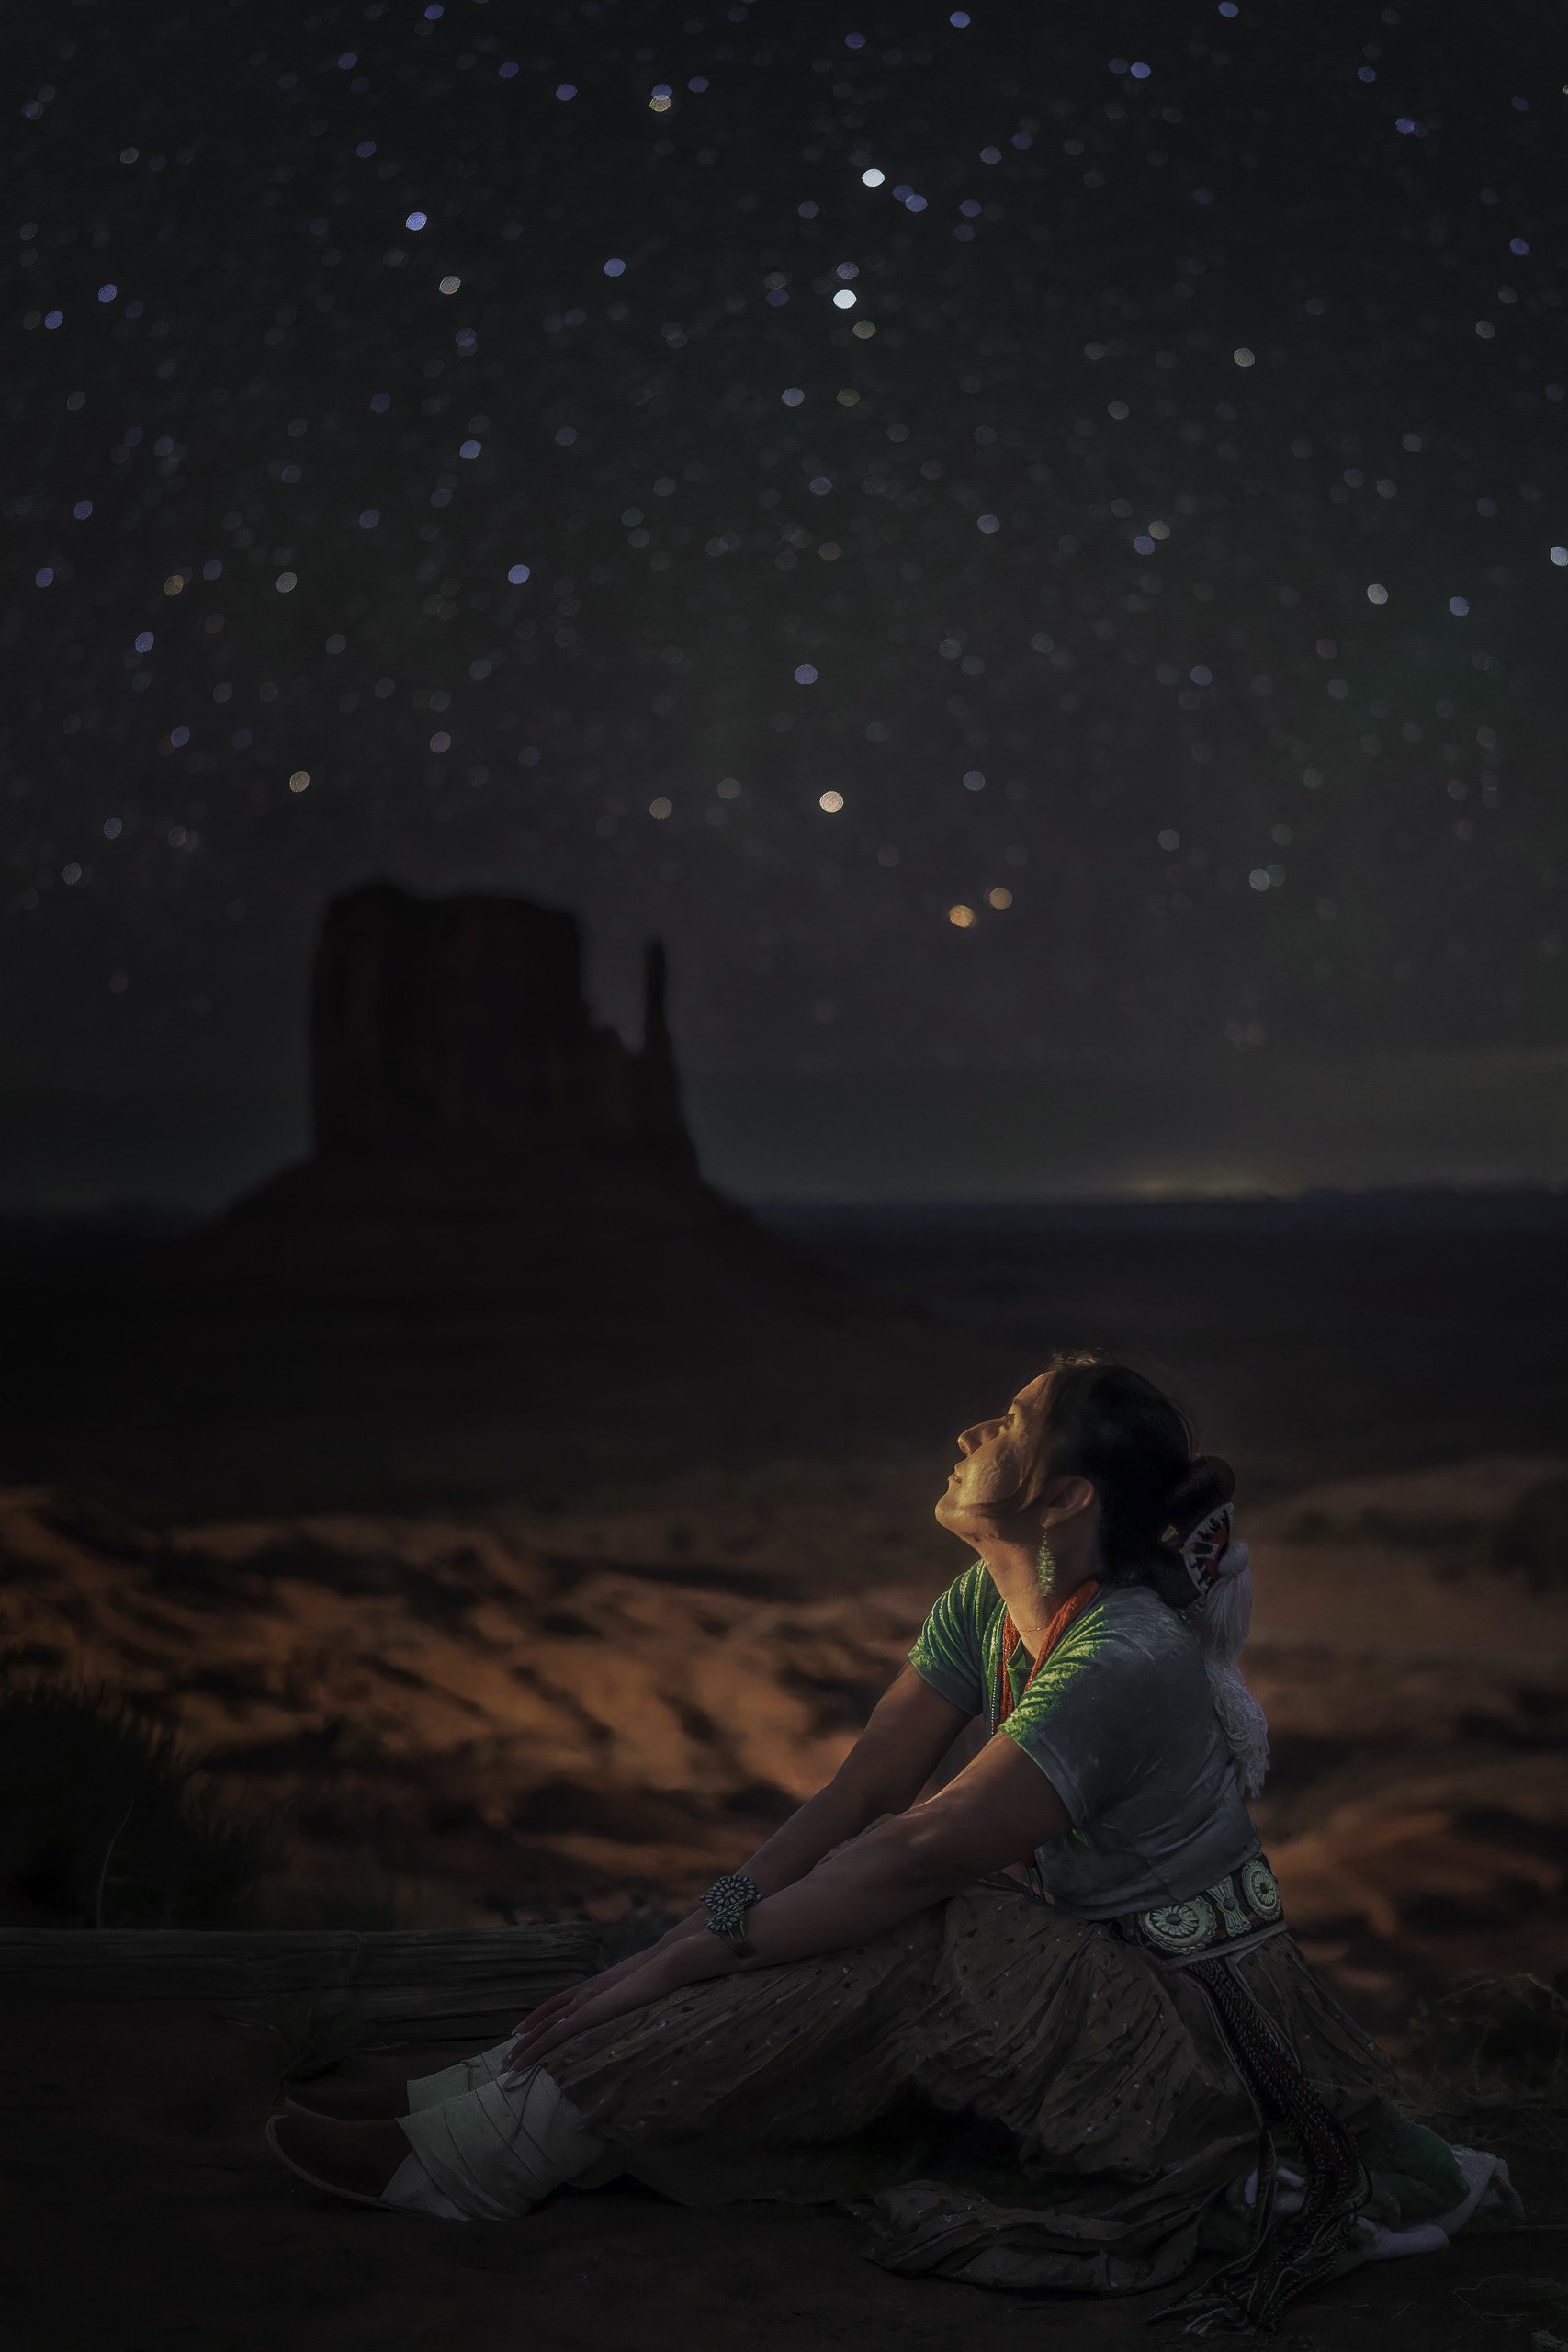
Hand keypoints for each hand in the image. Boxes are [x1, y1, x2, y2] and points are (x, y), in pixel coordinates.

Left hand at [503, 1936, 730, 2070]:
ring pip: (545, 2027)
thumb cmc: (659, 1972)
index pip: (558, 2002)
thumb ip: (629, 1994)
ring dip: (526, 2046)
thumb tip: (631, 2004)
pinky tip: (527, 2059)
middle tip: (508, 2052)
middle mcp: (583, 1991)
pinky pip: (556, 2033)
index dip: (540, 2016)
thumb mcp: (639, 1986)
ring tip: (509, 2062)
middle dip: (527, 2035)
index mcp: (594, 1985)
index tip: (523, 2029)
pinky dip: (539, 2047)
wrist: (665, 1962)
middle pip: (546, 2015)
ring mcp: (585, 2001)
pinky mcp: (589, 2012)